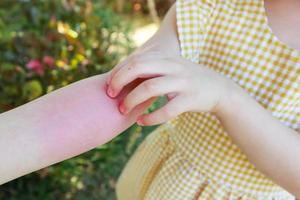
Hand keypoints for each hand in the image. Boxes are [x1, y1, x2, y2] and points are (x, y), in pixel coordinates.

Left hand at [106, 52, 235, 125]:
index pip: (135, 59)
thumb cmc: (188, 80)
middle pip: (139, 68)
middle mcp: (174, 66)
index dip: (118, 71)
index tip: (109, 84)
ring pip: (150, 88)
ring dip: (132, 100)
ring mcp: (183, 82)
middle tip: (110, 94)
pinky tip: (141, 122)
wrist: (220, 89)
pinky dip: (150, 118)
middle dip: (120, 81)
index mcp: (167, 57)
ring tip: (123, 110)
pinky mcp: (190, 100)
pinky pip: (166, 111)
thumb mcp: (171, 68)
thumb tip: (122, 75)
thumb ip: (151, 68)